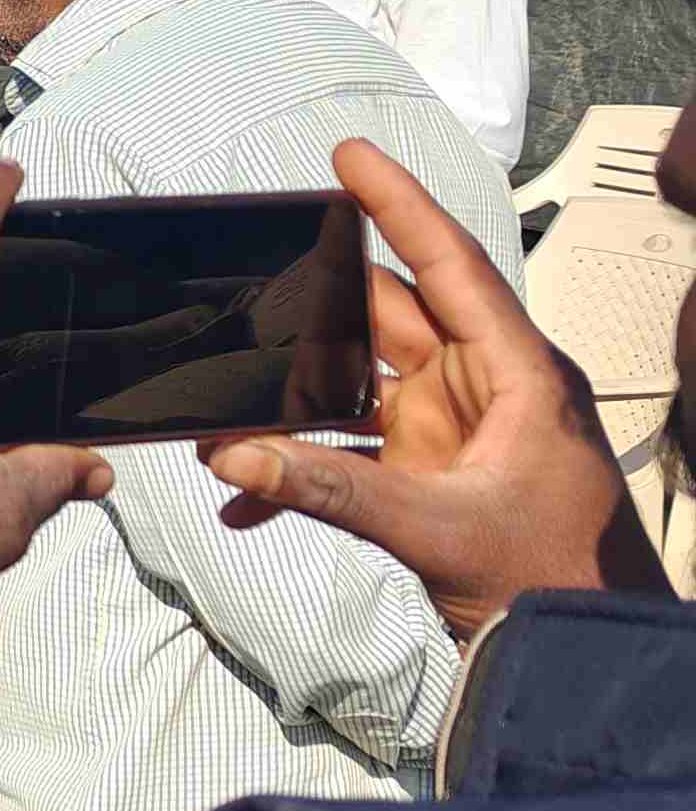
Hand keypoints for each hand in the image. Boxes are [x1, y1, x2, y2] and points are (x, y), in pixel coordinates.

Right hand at [202, 139, 662, 633]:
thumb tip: (235, 456)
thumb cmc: (557, 581)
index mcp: (516, 376)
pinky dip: (301, 468)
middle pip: (389, 318)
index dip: (398, 207)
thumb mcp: (438, 529)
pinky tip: (249, 495)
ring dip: (294, 397)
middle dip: (315, 304)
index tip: (348, 156)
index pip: (450, 267)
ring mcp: (454, 435)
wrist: (581, 653)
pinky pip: (350, 453)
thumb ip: (330, 490)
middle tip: (247, 284)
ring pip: (357, 384)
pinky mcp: (428, 478)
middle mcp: (484, 391)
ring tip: (229, 402)